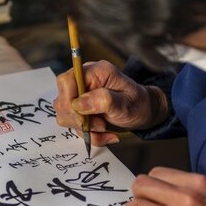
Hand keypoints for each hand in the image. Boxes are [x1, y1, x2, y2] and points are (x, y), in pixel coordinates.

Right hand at [54, 60, 168, 145]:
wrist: (143, 111)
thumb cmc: (138, 103)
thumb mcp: (126, 103)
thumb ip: (104, 100)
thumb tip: (79, 103)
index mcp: (96, 71)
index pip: (66, 81)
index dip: (69, 101)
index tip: (84, 118)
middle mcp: (84, 80)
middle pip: (62, 100)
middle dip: (79, 119)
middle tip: (101, 125)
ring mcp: (80, 95)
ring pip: (65, 114)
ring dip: (84, 128)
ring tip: (104, 129)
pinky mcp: (79, 108)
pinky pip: (73, 124)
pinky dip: (88, 134)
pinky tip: (104, 133)